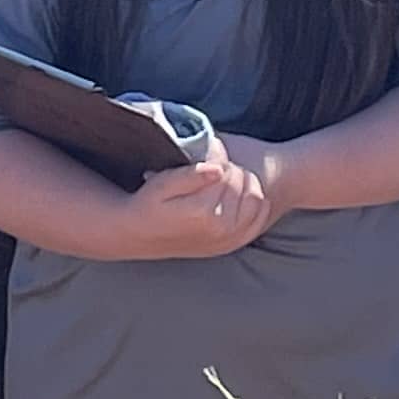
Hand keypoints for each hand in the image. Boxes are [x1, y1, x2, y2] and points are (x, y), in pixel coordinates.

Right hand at [116, 140, 273, 259]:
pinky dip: (255, 202)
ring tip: (223, 179)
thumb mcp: (162, 185)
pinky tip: (239, 195)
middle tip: (212, 166)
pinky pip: (259, 217)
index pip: (227, 172)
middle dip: (230, 169)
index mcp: (203, 213)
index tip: (205, 154)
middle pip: (242, 182)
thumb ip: (191, 175)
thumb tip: (219, 168)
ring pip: (256, 197)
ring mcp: (229, 240)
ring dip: (244, 182)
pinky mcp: (232, 244)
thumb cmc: (148, 206)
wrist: (139, 236)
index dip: (217, 156)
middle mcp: (221, 229)